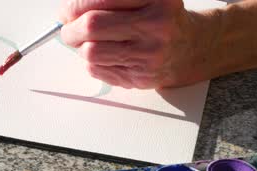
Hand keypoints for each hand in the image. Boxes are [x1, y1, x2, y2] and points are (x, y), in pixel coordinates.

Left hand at [59, 0, 211, 88]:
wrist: (189, 48)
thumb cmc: (160, 19)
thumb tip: (70, 10)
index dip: (76, 5)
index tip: (67, 10)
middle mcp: (156, 25)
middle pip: (92, 26)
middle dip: (71, 28)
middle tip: (68, 28)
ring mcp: (149, 54)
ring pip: (91, 52)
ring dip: (80, 47)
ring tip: (85, 42)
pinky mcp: (142, 77)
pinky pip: (98, 70)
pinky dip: (92, 62)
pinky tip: (105, 55)